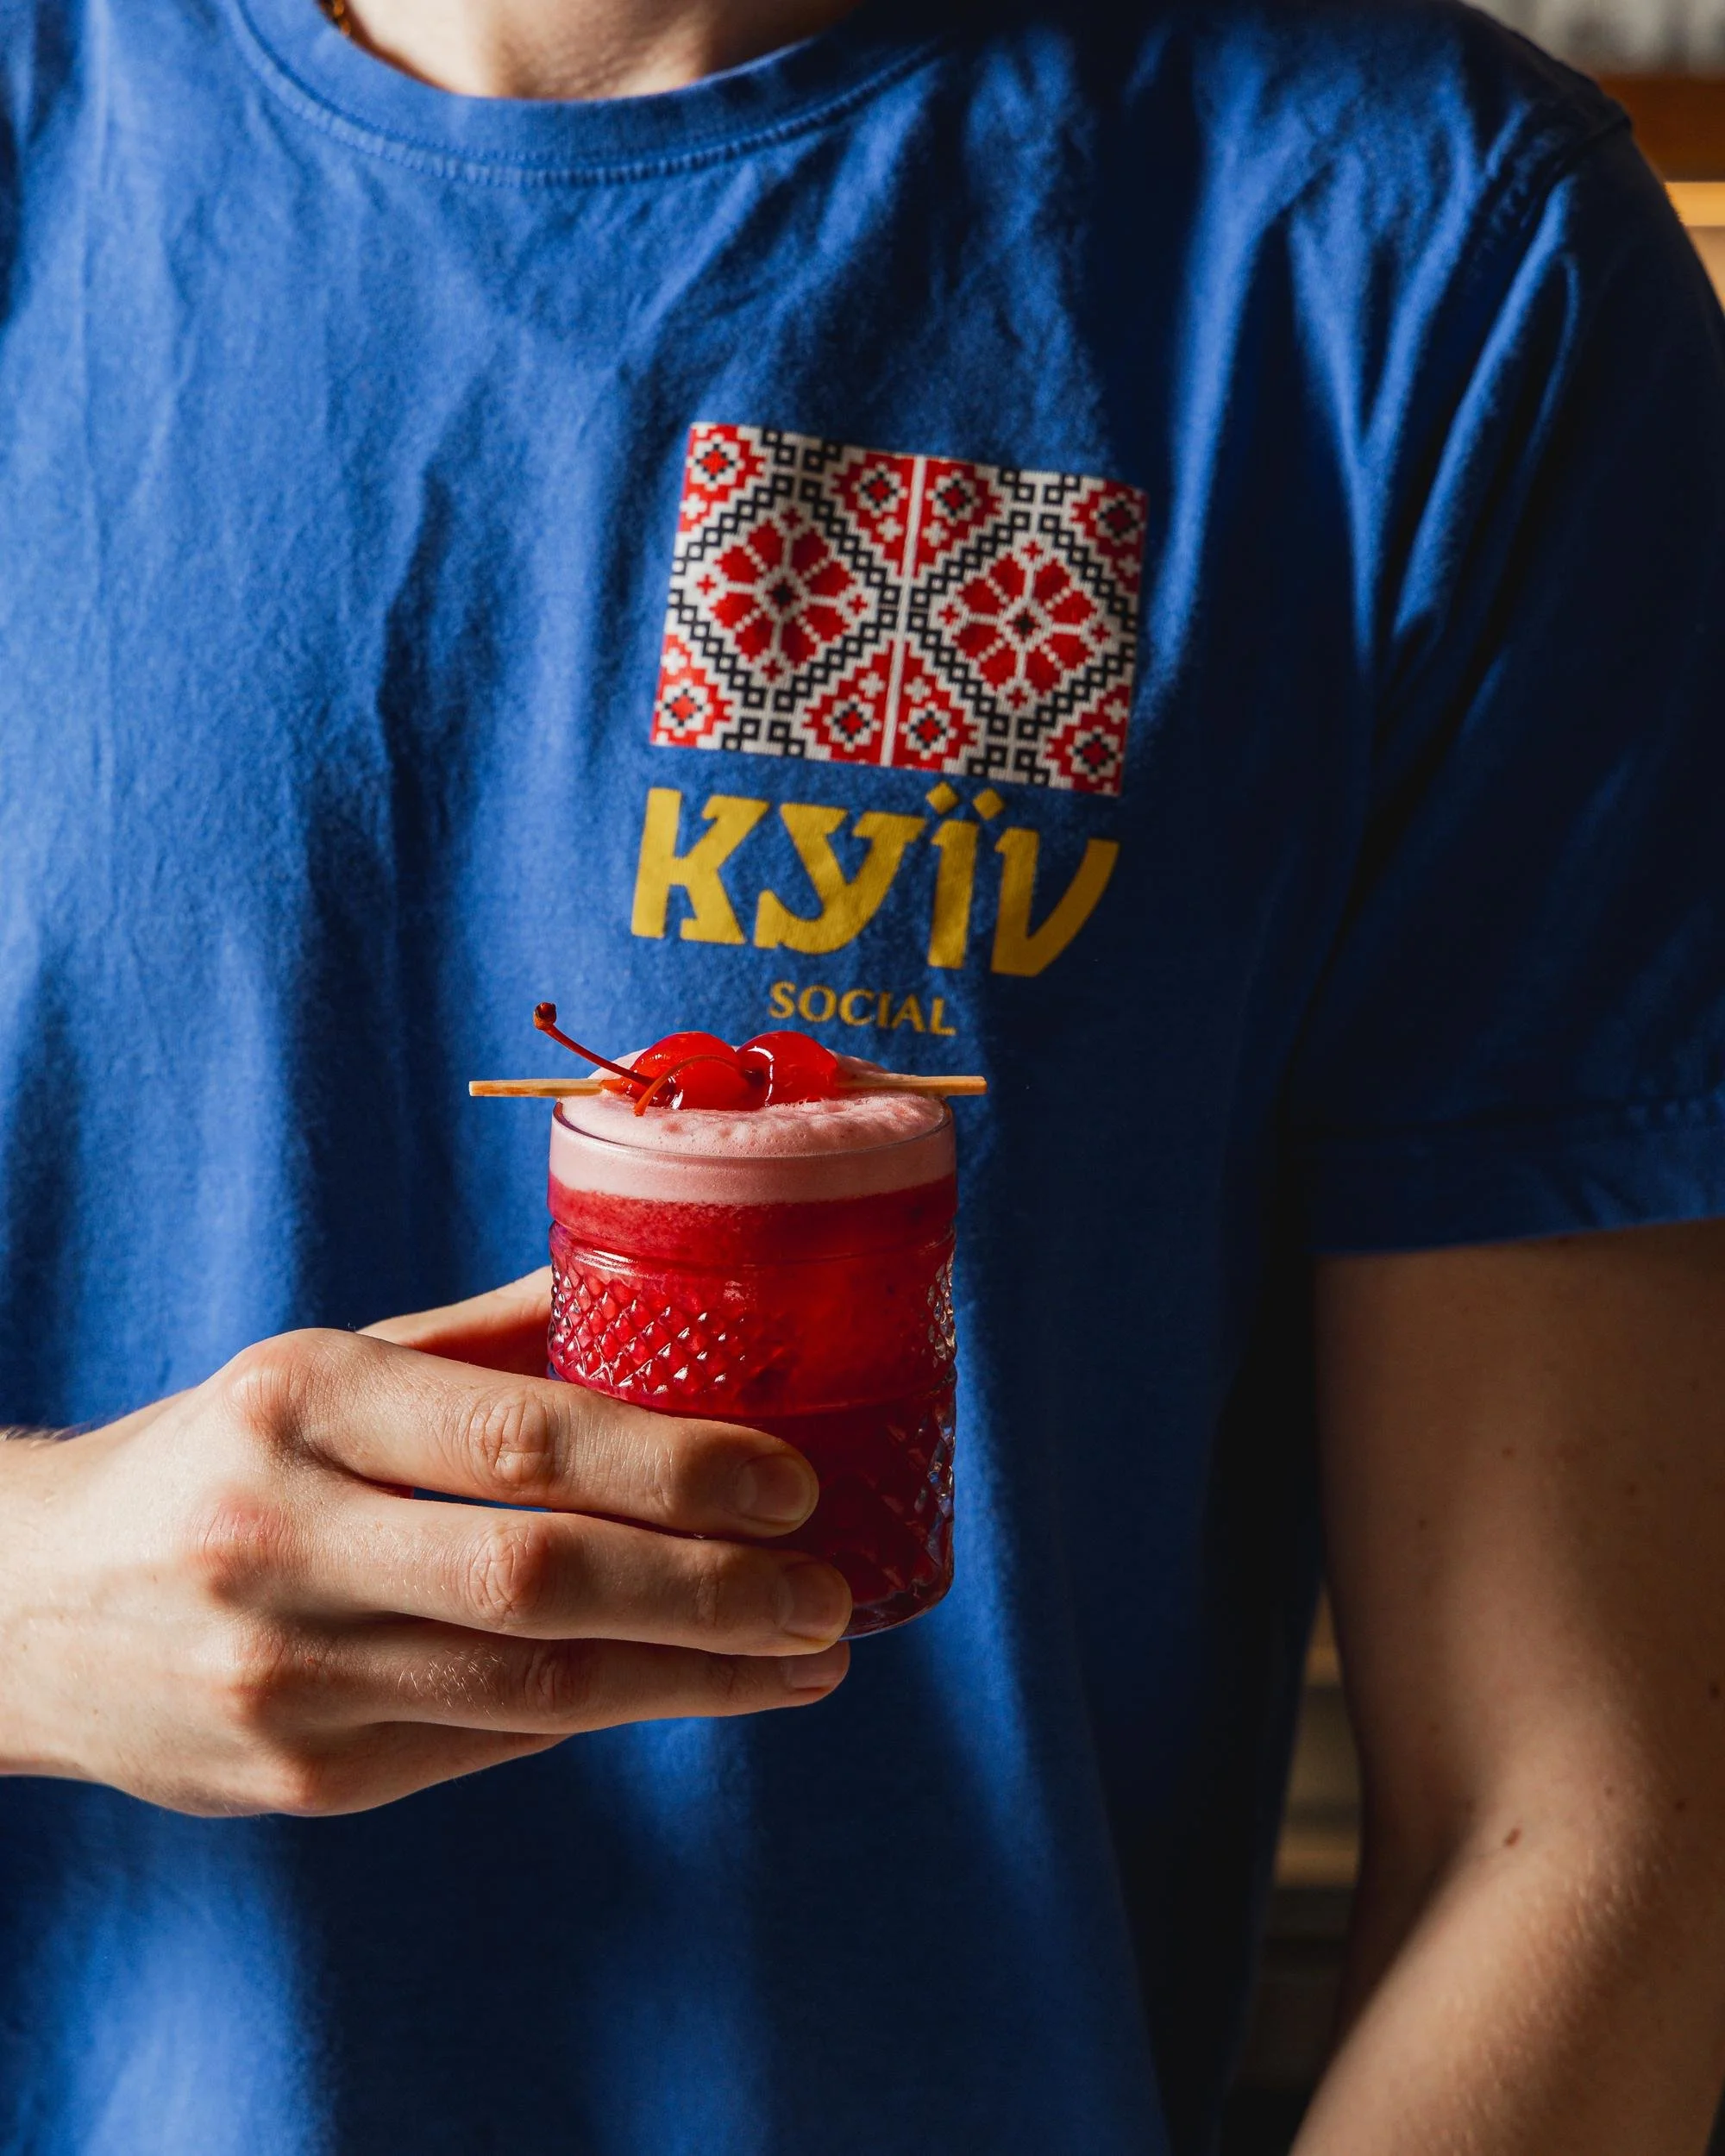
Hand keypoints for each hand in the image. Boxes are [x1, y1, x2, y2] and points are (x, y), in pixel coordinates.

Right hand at [0, 1270, 849, 1816]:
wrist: (19, 1608)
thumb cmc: (216, 1456)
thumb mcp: (324, 1368)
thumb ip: (485, 1347)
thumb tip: (666, 1306)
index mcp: (297, 1399)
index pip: (523, 1437)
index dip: (679, 1468)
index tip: (795, 1486)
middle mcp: (277, 1537)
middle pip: (542, 1579)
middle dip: (716, 1592)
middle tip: (832, 1592)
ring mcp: (281, 1675)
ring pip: (532, 1691)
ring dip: (696, 1678)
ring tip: (807, 1658)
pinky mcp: (296, 1779)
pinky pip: (488, 1746)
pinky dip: (607, 1713)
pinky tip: (689, 1686)